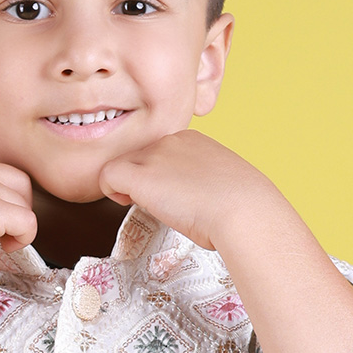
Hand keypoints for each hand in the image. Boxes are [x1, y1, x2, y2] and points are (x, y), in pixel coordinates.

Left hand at [99, 130, 260, 250]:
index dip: (158, 175)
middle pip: (137, 158)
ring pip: (121, 165)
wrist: (244, 211)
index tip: (172, 195)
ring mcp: (154, 156)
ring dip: (128, 186)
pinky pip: (108, 175)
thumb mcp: (222, 183)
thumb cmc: (242, 208)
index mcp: (191, 140)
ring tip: (149, 206)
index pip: (158, 153)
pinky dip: (110, 190)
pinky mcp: (141, 176)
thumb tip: (188, 198)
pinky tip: (127, 203)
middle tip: (159, 203)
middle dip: (141, 180)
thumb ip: (200, 181)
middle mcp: (170, 141)